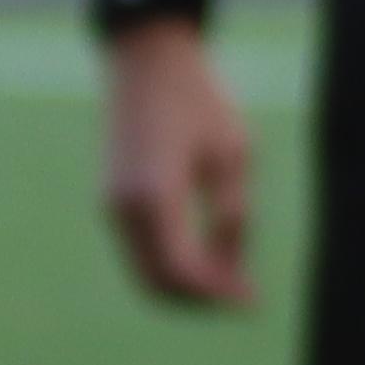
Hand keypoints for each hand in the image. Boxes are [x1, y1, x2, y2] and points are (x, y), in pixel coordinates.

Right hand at [101, 23, 257, 308]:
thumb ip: (233, 215)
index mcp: (154, 195)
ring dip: (186, 287)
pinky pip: (140, 253)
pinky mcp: (112, 200)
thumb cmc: (199, 100)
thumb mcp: (232, 154)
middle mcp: (123, 208)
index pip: (182, 271)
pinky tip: (208, 259)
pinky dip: (171, 268)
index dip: (217, 293)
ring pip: (146, 274)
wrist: (148, 61)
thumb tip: (234, 271)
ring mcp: (112, 206)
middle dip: (202, 300)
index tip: (252, 302)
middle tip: (244, 298)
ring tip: (233, 282)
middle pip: (158, 283)